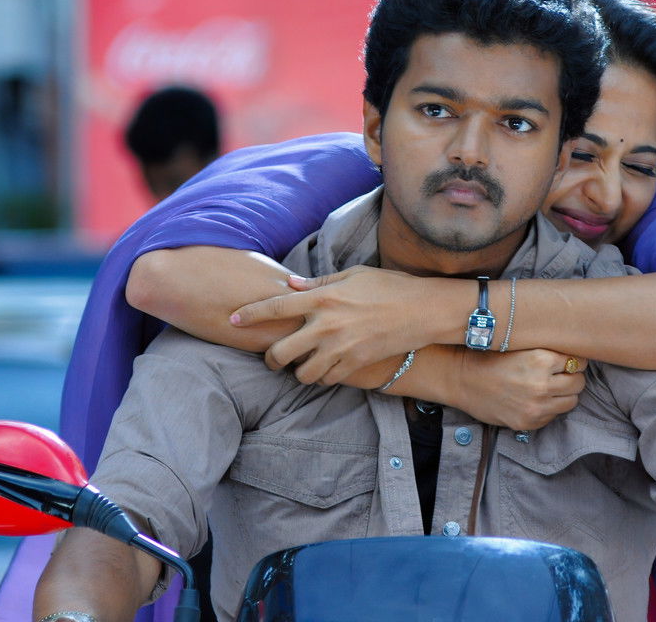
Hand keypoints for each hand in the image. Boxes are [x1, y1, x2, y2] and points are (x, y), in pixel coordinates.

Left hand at [230, 265, 441, 381]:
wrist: (423, 310)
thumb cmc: (390, 287)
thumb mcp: (354, 275)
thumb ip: (320, 284)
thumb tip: (292, 286)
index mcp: (322, 298)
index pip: (275, 307)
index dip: (249, 315)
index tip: (231, 319)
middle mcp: (326, 325)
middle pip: (280, 351)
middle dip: (270, 358)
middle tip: (273, 357)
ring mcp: (340, 347)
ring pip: (301, 373)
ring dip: (297, 372)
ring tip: (301, 366)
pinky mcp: (355, 364)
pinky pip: (326, 380)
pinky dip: (321, 378)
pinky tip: (324, 370)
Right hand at [449, 348, 585, 429]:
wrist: (462, 379)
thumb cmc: (490, 357)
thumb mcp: (520, 345)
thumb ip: (547, 349)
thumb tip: (575, 352)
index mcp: (541, 360)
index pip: (578, 361)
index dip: (574, 359)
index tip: (567, 360)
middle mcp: (541, 385)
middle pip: (579, 382)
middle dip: (572, 376)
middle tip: (560, 373)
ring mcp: (536, 407)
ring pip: (572, 401)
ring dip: (565, 394)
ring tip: (551, 387)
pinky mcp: (529, 423)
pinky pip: (554, 416)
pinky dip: (550, 408)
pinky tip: (536, 399)